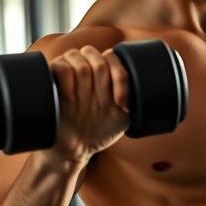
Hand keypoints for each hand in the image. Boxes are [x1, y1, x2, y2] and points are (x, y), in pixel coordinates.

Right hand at [46, 46, 130, 162]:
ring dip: (83, 77)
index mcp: (104, 75)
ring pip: (77, 56)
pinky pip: (59, 66)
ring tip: (82, 100)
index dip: (120, 75)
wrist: (73, 150)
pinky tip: (70, 96)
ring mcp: (68, 75)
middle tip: (102, 102)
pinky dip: (66, 77)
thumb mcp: (123, 117)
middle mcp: (86, 71)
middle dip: (101, 78)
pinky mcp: (50, 82)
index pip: (114, 57)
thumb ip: (134, 100)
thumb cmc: (99, 132)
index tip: (122, 103)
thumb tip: (155, 93)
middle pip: (96, 56)